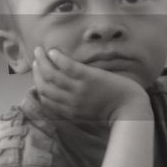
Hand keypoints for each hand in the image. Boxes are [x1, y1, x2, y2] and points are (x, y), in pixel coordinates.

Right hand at [31, 47, 149, 123]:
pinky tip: (53, 51)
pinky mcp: (88, 78)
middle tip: (36, 60)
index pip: (45, 98)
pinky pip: (67, 67)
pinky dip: (57, 58)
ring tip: (40, 51)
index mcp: (69, 111)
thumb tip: (67, 98)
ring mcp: (78, 89)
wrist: (130, 110)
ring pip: (51, 74)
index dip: (38, 84)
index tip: (38, 75)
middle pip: (44, 85)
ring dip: (42, 61)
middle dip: (37, 71)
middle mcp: (70, 101)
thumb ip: (76, 107)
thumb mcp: (89, 115)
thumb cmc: (114, 112)